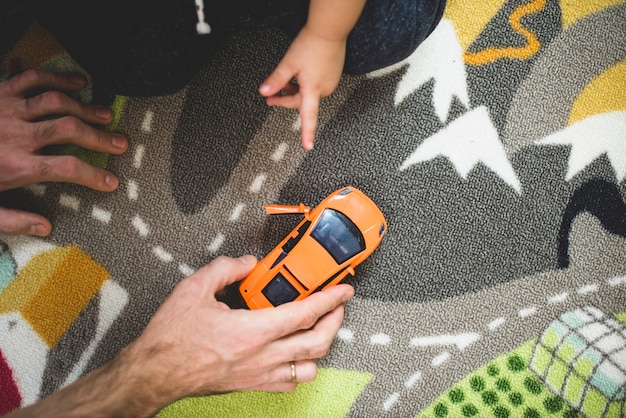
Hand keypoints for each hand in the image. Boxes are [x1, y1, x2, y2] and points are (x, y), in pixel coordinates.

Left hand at [0, 69, 127, 235]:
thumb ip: (12, 219)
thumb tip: (46, 227)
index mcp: (16, 165)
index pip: (68, 168)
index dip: (95, 175)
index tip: (111, 182)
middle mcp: (17, 134)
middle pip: (71, 130)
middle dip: (100, 136)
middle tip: (120, 142)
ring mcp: (9, 108)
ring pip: (57, 101)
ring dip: (86, 107)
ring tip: (107, 113)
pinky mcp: (0, 91)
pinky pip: (33, 78)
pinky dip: (58, 77)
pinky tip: (79, 82)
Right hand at [129, 255, 353, 404]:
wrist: (156, 373)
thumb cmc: (172, 338)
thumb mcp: (195, 289)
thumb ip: (226, 269)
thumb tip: (248, 265)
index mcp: (253, 330)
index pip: (305, 313)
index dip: (330, 299)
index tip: (343, 291)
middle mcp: (263, 355)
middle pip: (318, 342)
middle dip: (336, 321)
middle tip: (338, 306)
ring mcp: (260, 374)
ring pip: (310, 367)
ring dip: (321, 347)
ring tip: (320, 329)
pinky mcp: (253, 385)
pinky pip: (290, 382)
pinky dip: (301, 368)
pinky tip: (295, 354)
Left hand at [259, 27, 345, 149]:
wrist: (329, 30)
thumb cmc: (312, 45)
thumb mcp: (289, 63)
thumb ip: (276, 79)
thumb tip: (264, 91)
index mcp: (313, 90)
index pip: (309, 117)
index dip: (308, 134)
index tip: (308, 146)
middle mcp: (324, 90)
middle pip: (302, 103)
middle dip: (286, 100)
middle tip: (271, 97)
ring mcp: (330, 83)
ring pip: (308, 94)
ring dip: (295, 91)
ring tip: (284, 81)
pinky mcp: (332, 76)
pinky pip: (315, 86)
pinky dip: (305, 84)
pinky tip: (299, 74)